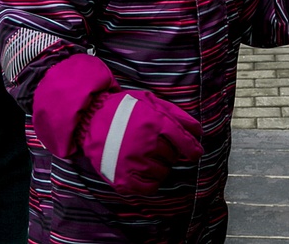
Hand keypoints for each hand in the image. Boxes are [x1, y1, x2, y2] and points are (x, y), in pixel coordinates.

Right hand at [32, 53, 202, 196]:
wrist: (91, 119)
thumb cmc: (124, 109)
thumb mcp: (152, 102)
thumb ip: (176, 114)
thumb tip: (198, 131)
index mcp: (155, 123)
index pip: (184, 142)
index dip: (192, 149)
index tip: (195, 153)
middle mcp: (147, 144)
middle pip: (173, 157)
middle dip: (169, 152)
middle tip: (156, 145)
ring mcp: (134, 163)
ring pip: (163, 172)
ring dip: (160, 166)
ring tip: (147, 155)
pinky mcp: (124, 179)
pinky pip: (149, 188)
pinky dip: (151, 182)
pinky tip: (144, 171)